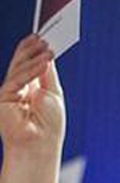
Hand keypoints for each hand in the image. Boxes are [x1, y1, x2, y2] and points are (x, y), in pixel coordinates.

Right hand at [0, 35, 64, 182]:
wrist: (40, 145)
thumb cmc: (49, 125)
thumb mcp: (52, 94)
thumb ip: (46, 75)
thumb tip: (47, 56)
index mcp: (30, 87)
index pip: (30, 64)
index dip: (34, 50)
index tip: (43, 37)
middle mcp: (19, 88)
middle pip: (22, 63)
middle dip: (32, 49)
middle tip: (43, 38)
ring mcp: (9, 91)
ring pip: (19, 68)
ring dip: (34, 57)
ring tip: (47, 48)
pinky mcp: (3, 96)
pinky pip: (18, 79)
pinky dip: (32, 70)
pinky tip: (43, 62)